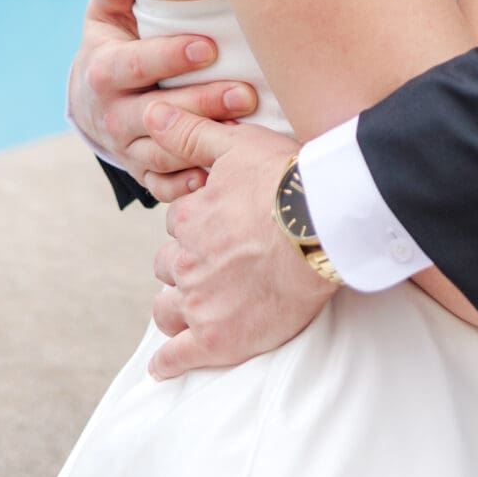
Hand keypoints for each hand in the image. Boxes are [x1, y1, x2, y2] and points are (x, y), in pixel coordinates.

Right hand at [68, 0, 259, 201]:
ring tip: (248, 132)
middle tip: (246, 93)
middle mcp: (114, 114)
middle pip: (157, 114)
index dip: (169, 57)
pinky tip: (221, 175)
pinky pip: (164, 186)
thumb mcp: (107, 13)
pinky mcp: (144, 173)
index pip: (136, 65)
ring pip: (164, 152)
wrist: (93, 103)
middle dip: (201, 104)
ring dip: (203, 146)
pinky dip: (190, 185)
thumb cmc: (114, 45)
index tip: (208, 46)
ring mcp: (128, 148)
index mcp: (105, 71)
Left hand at [145, 111, 333, 378]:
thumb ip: (189, 133)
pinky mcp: (220, 340)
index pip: (178, 224)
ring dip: (178, 305)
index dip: (198, 224)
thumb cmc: (287, 180)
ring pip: (169, 308)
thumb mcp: (236, 145)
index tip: (222, 225)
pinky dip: (170, 362)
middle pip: (169, 265)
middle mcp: (187, 261)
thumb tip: (152, 112)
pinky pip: (179, 357)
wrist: (325, 225)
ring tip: (198, 306)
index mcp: (189, 218)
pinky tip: (166, 365)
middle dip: (186, 263)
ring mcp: (201, 303)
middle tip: (218, 263)